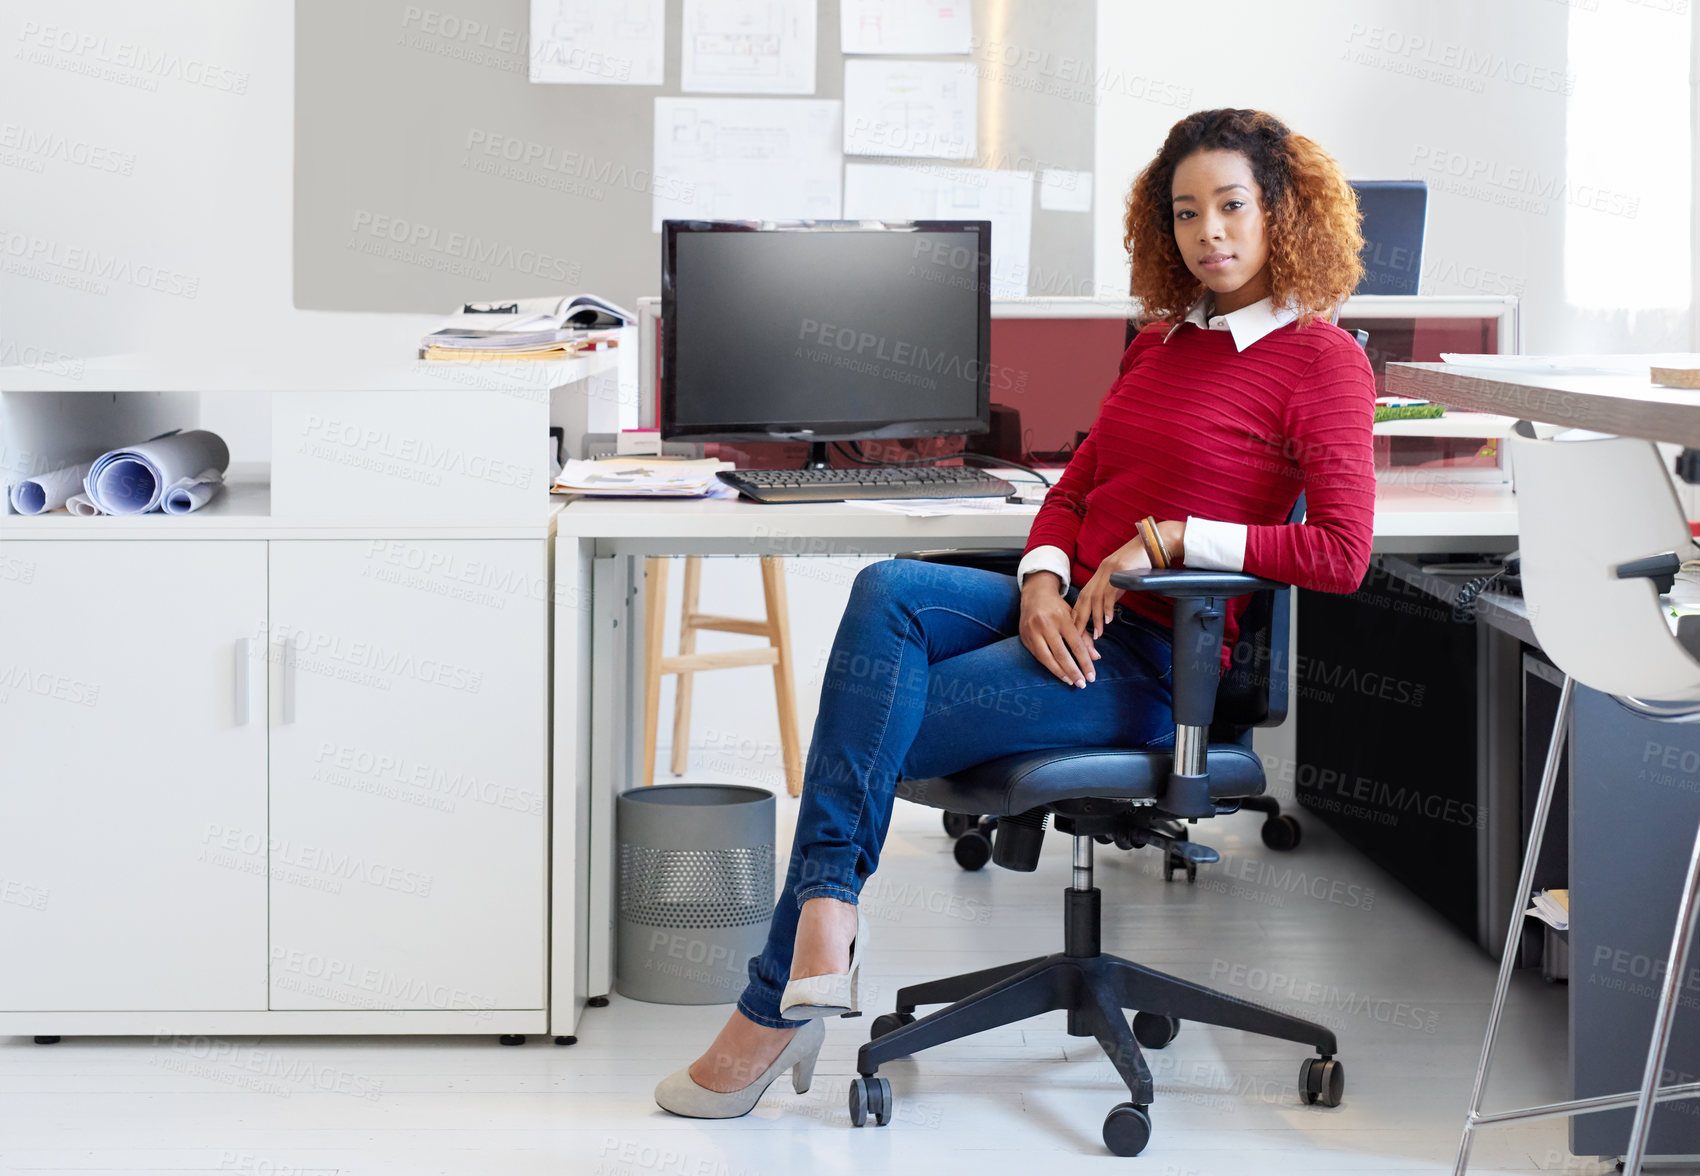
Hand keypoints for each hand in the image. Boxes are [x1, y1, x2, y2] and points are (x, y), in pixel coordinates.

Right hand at [1019, 572, 1098, 687]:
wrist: (1034, 595)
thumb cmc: (1058, 607)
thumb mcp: (1074, 617)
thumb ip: (1085, 637)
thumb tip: (1096, 657)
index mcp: (1061, 618)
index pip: (1076, 645)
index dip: (1085, 662)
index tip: (1092, 676)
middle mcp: (1045, 624)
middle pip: (1061, 653)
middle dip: (1073, 671)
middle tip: (1082, 684)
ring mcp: (1032, 631)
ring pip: (1047, 658)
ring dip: (1060, 672)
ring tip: (1071, 681)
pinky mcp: (1024, 637)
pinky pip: (1037, 656)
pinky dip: (1049, 666)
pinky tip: (1058, 673)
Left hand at [1071, 521, 1187, 637]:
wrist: (1156, 542)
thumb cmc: (1143, 561)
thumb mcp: (1124, 577)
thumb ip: (1114, 590)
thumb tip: (1107, 608)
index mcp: (1101, 572)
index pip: (1084, 595)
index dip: (1078, 613)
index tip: (1076, 630)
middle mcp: (1102, 570)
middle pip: (1085, 598)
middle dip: (1080, 619)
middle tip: (1079, 637)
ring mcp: (1110, 569)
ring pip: (1095, 598)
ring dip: (1095, 618)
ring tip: (1097, 635)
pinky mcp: (1121, 570)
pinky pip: (1110, 592)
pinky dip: (1107, 608)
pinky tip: (1108, 620)